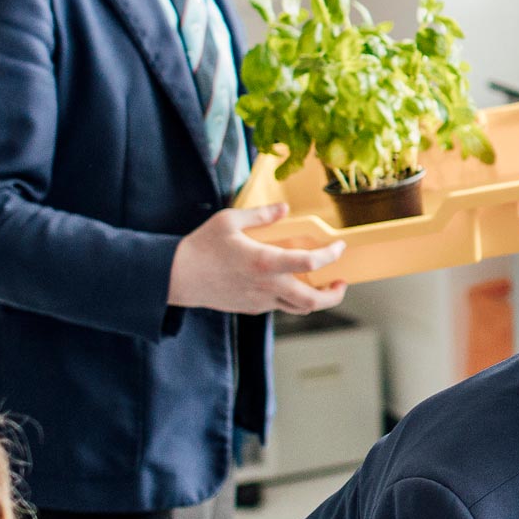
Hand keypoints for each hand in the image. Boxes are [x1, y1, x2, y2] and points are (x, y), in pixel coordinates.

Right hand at [168, 204, 349, 313]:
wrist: (177, 277)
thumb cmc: (202, 246)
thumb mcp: (229, 221)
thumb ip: (261, 215)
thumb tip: (285, 209)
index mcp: (265, 261)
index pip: (310, 262)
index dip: (331, 255)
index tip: (339, 247)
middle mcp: (267, 286)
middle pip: (312, 302)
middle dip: (333, 295)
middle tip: (341, 282)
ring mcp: (260, 301)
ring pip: (298, 309)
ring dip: (316, 300)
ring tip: (324, 286)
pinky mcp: (252, 308)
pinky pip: (280, 306)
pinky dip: (292, 298)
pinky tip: (291, 284)